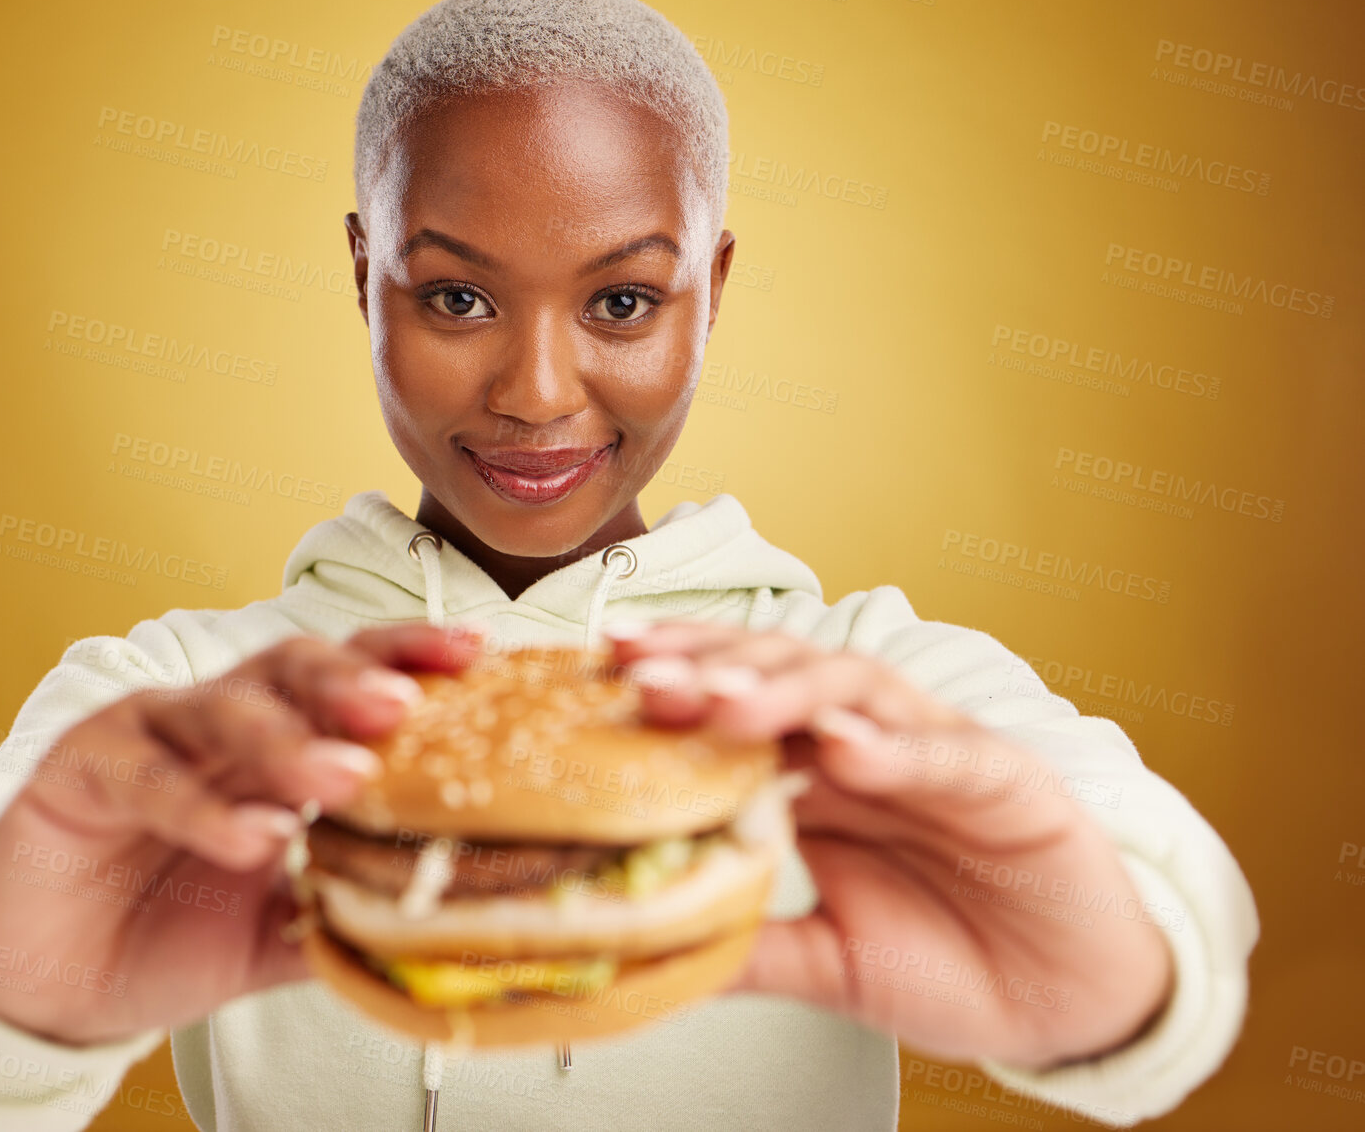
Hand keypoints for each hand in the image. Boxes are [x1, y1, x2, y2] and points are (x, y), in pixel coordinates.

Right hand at [0, 622, 481, 1045]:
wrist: (47, 984)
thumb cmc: (165, 935)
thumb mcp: (273, 933)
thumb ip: (343, 914)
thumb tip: (443, 920)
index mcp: (275, 742)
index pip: (348, 677)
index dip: (409, 656)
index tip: (477, 654)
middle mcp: (216, 722)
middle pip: (290, 667)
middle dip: (351, 678)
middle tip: (404, 706)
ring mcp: (146, 734)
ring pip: (221, 711)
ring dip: (286, 740)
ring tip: (343, 776)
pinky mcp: (78, 767)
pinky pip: (147, 776)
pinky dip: (202, 806)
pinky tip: (251, 835)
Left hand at [605, 622, 1173, 1070]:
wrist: (1069, 1002)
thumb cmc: (952, 960)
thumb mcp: (830, 963)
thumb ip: (750, 945)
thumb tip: (645, 948)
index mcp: (816, 776)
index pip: (732, 705)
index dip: (669, 685)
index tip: (599, 678)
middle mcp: (867, 744)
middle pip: (778, 673)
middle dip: (707, 666)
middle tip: (640, 672)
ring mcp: (934, 751)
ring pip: (854, 688)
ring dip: (785, 688)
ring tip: (723, 700)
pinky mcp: (1009, 780)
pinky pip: (946, 753)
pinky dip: (895, 747)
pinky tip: (846, 746)